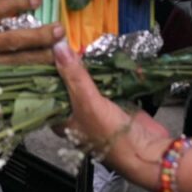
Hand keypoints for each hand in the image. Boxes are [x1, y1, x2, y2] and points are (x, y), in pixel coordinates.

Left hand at [53, 40, 172, 187]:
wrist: (148, 151)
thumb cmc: (112, 136)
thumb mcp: (87, 102)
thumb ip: (74, 75)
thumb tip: (58, 48)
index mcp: (62, 120)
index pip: (46, 92)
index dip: (45, 72)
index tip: (43, 49)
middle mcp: (76, 114)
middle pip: (68, 84)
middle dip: (68, 65)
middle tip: (61, 40)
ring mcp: (96, 108)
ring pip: (87, 82)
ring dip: (87, 65)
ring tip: (78, 42)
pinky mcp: (114, 102)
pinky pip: (106, 82)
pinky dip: (105, 70)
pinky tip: (100, 53)